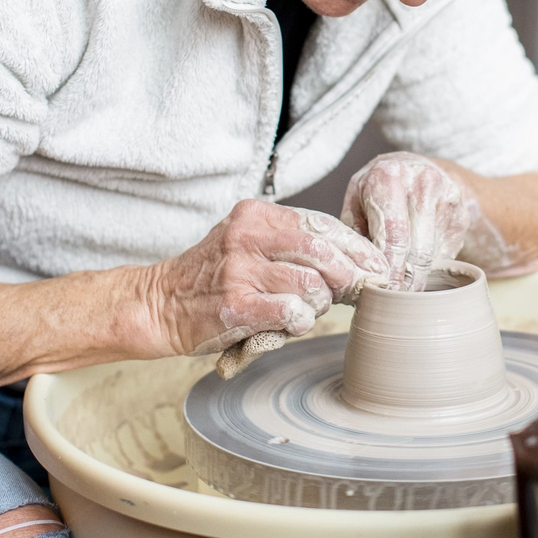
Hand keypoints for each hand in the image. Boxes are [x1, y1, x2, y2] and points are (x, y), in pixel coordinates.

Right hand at [145, 199, 386, 356]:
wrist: (160, 302)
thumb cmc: (215, 276)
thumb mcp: (249, 242)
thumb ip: (292, 245)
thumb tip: (355, 264)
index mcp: (256, 215)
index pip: (322, 224)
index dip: (356, 248)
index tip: (377, 266)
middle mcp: (248, 236)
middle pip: (323, 253)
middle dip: (350, 277)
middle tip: (359, 293)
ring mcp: (240, 270)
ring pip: (312, 286)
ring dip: (318, 304)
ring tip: (303, 309)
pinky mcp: (235, 306)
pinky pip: (291, 313)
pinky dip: (299, 321)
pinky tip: (288, 322)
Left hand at [341, 152, 488, 291]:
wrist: (416, 168)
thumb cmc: (378, 191)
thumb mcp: (356, 203)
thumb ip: (354, 235)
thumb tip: (359, 276)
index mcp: (389, 176)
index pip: (394, 236)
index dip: (389, 271)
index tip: (381, 292)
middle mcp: (423, 183)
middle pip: (418, 250)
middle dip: (405, 281)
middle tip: (393, 301)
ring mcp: (448, 198)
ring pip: (434, 256)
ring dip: (417, 279)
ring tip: (401, 291)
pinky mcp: (462, 216)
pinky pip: (446, 255)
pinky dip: (430, 268)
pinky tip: (415, 267)